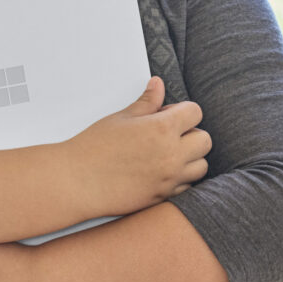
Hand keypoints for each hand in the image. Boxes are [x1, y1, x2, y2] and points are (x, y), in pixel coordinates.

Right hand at [62, 76, 210, 217]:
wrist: (77, 181)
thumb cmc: (94, 147)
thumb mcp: (121, 118)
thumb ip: (147, 102)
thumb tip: (158, 85)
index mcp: (162, 129)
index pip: (195, 112)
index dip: (182, 111)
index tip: (167, 114)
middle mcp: (172, 154)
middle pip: (204, 140)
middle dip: (191, 133)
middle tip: (168, 134)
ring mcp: (169, 178)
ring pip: (201, 166)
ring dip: (190, 157)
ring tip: (167, 154)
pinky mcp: (163, 197)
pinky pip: (187, 186)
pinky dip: (181, 178)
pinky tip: (161, 172)